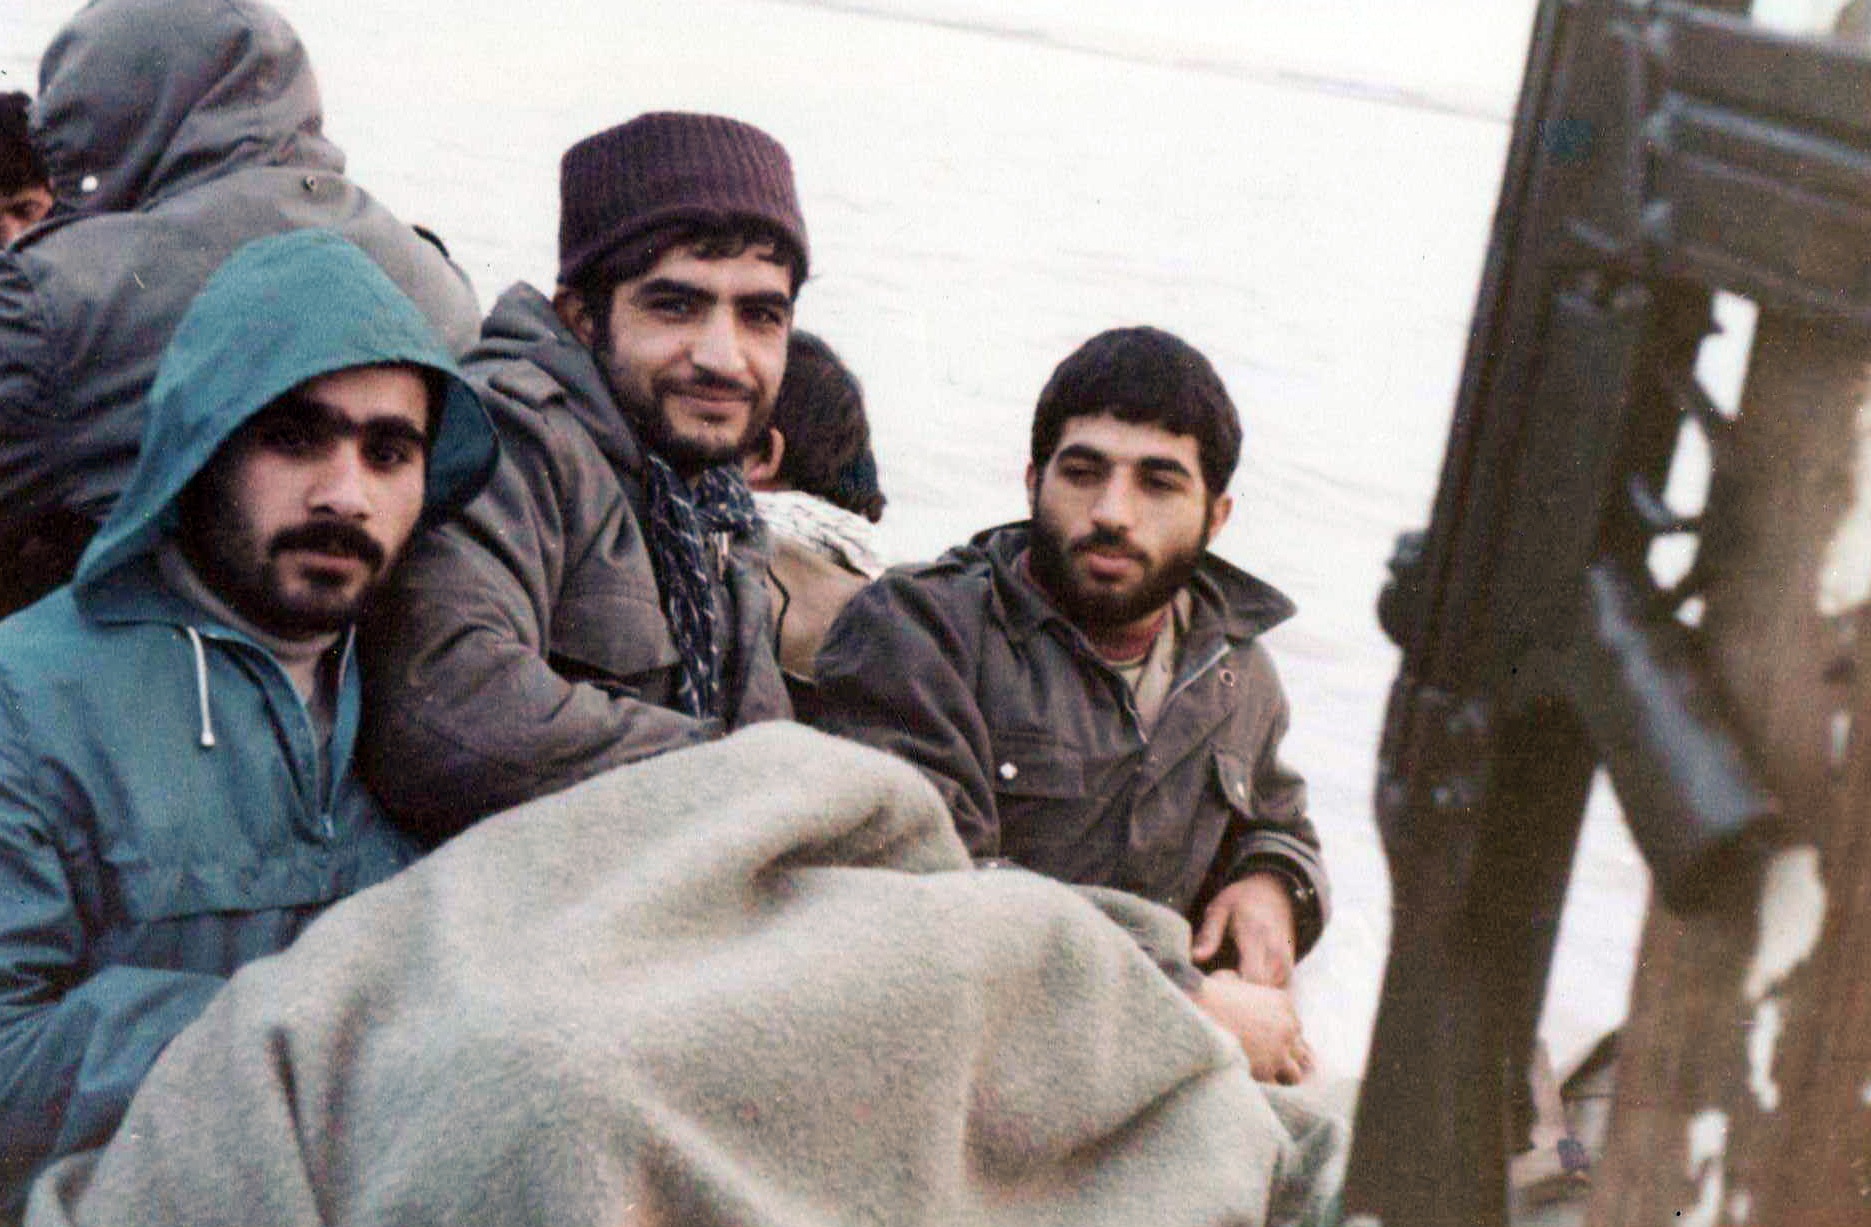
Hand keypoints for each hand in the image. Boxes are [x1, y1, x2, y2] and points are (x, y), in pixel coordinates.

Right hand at [1190, 971, 1313, 1084]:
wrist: (1193, 1014)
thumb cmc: (1205, 996)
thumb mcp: (1228, 981)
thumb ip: (1241, 985)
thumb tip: (1235, 984)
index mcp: (1283, 1002)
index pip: (1294, 1028)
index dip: (1279, 1038)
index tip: (1263, 1044)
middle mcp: (1288, 1025)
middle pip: (1298, 1049)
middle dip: (1283, 1056)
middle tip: (1262, 1063)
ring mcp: (1281, 1049)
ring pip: (1295, 1073)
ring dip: (1278, 1076)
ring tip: (1258, 1080)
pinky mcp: (1269, 1069)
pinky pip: (1276, 1085)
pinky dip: (1265, 1086)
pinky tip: (1249, 1083)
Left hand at [1191, 873, 1297, 986]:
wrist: (1275, 892)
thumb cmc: (1242, 900)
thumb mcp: (1220, 908)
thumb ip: (1209, 934)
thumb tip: (1194, 957)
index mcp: (1257, 935)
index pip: (1254, 976)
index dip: (1234, 985)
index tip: (1217, 977)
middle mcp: (1276, 952)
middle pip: (1262, 991)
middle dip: (1241, 995)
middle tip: (1223, 980)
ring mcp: (1286, 963)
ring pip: (1271, 995)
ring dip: (1251, 995)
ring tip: (1233, 977)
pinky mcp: (1290, 971)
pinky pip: (1278, 993)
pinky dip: (1261, 995)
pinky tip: (1246, 981)